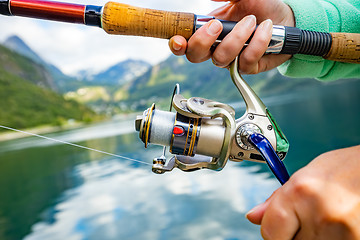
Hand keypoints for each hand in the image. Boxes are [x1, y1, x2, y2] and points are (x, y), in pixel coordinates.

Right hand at [168, 0, 294, 73]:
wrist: (285, 18)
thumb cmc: (261, 6)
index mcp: (208, 31)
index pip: (185, 43)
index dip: (177, 45)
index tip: (178, 40)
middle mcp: (216, 47)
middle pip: (195, 56)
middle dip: (203, 41)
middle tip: (218, 25)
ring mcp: (231, 59)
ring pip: (221, 59)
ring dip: (237, 38)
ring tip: (252, 21)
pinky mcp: (248, 66)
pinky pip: (246, 60)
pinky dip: (258, 42)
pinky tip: (265, 28)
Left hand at [246, 145, 359, 239]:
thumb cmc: (344, 169)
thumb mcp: (305, 176)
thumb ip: (277, 199)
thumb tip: (253, 216)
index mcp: (300, 191)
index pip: (269, 233)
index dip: (273, 232)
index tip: (279, 229)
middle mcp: (319, 213)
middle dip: (296, 234)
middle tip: (310, 218)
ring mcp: (343, 232)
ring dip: (316, 238)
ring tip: (328, 219)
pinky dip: (332, 239)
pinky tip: (339, 226)